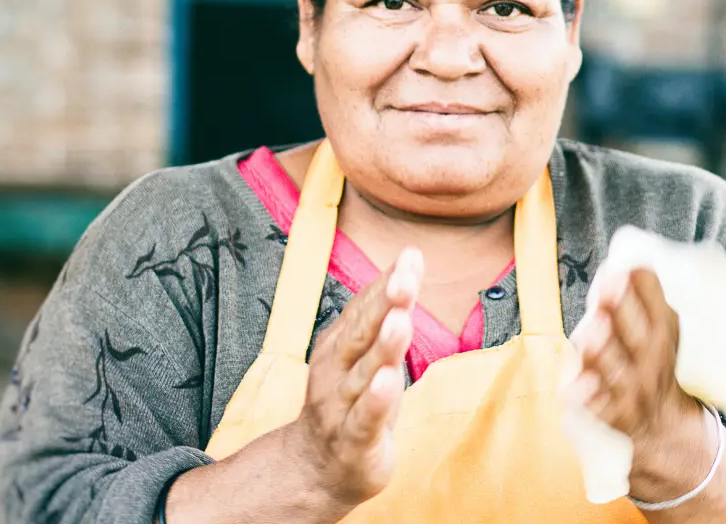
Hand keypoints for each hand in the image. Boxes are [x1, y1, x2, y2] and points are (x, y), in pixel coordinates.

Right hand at [284, 247, 421, 511]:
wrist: (314, 470)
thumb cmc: (352, 401)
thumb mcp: (368, 353)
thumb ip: (385, 312)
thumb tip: (408, 262)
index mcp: (340, 345)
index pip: (366, 308)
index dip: (388, 282)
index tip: (412, 255)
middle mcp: (336, 371)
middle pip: (362, 333)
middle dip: (384, 305)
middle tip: (405, 278)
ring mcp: (342, 406)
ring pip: (365, 373)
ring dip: (383, 347)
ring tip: (400, 321)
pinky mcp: (354, 441)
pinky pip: (366, 419)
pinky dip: (376, 401)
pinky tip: (387, 382)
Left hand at [567, 269, 713, 496]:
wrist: (664, 431)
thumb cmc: (652, 366)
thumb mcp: (661, 333)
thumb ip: (644, 302)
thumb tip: (623, 263)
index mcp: (667, 339)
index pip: (661, 309)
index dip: (645, 286)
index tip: (628, 265)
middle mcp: (653, 365)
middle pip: (639, 335)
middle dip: (624, 309)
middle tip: (610, 284)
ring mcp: (632, 393)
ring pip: (616, 370)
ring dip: (604, 348)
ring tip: (593, 327)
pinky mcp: (611, 417)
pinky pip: (597, 409)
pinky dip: (587, 399)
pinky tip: (573, 388)